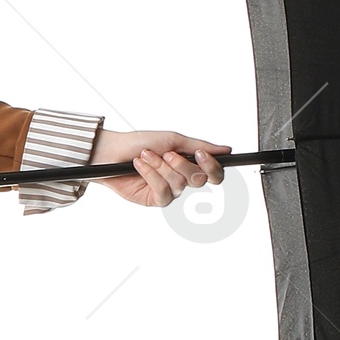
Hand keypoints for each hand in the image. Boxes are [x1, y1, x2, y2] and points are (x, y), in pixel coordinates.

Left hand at [90, 129, 228, 206]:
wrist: (113, 151)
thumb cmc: (141, 142)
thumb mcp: (172, 140)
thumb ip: (199, 146)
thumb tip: (226, 150)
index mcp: (190, 163)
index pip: (214, 173)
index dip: (212, 166)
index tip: (200, 154)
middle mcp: (182, 178)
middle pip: (199, 179)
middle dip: (182, 165)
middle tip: (167, 154)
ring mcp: (169, 190)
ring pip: (179, 183)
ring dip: (161, 167)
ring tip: (146, 156)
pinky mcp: (155, 200)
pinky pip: (163, 192)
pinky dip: (151, 175)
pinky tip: (139, 166)